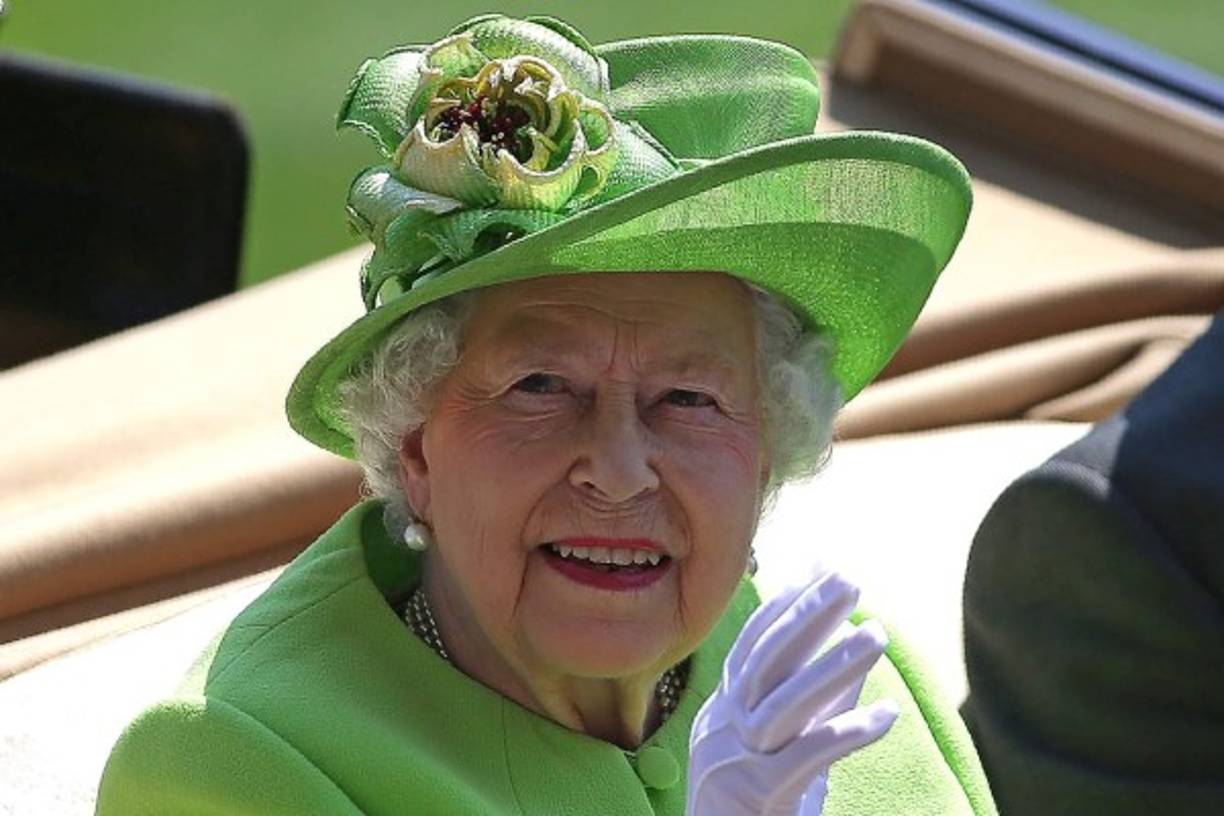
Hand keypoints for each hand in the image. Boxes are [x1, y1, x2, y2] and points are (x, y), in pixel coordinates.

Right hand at [686, 571, 897, 815]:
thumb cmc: (760, 805)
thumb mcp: (785, 745)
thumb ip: (817, 697)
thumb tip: (850, 641)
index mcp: (724, 710)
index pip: (753, 645)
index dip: (786, 606)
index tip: (822, 571)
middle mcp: (723, 727)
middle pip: (766, 661)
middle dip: (807, 617)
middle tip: (849, 583)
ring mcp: (736, 760)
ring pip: (783, 704)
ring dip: (833, 666)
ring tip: (878, 636)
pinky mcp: (758, 795)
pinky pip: (806, 757)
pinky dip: (846, 731)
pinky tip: (887, 715)